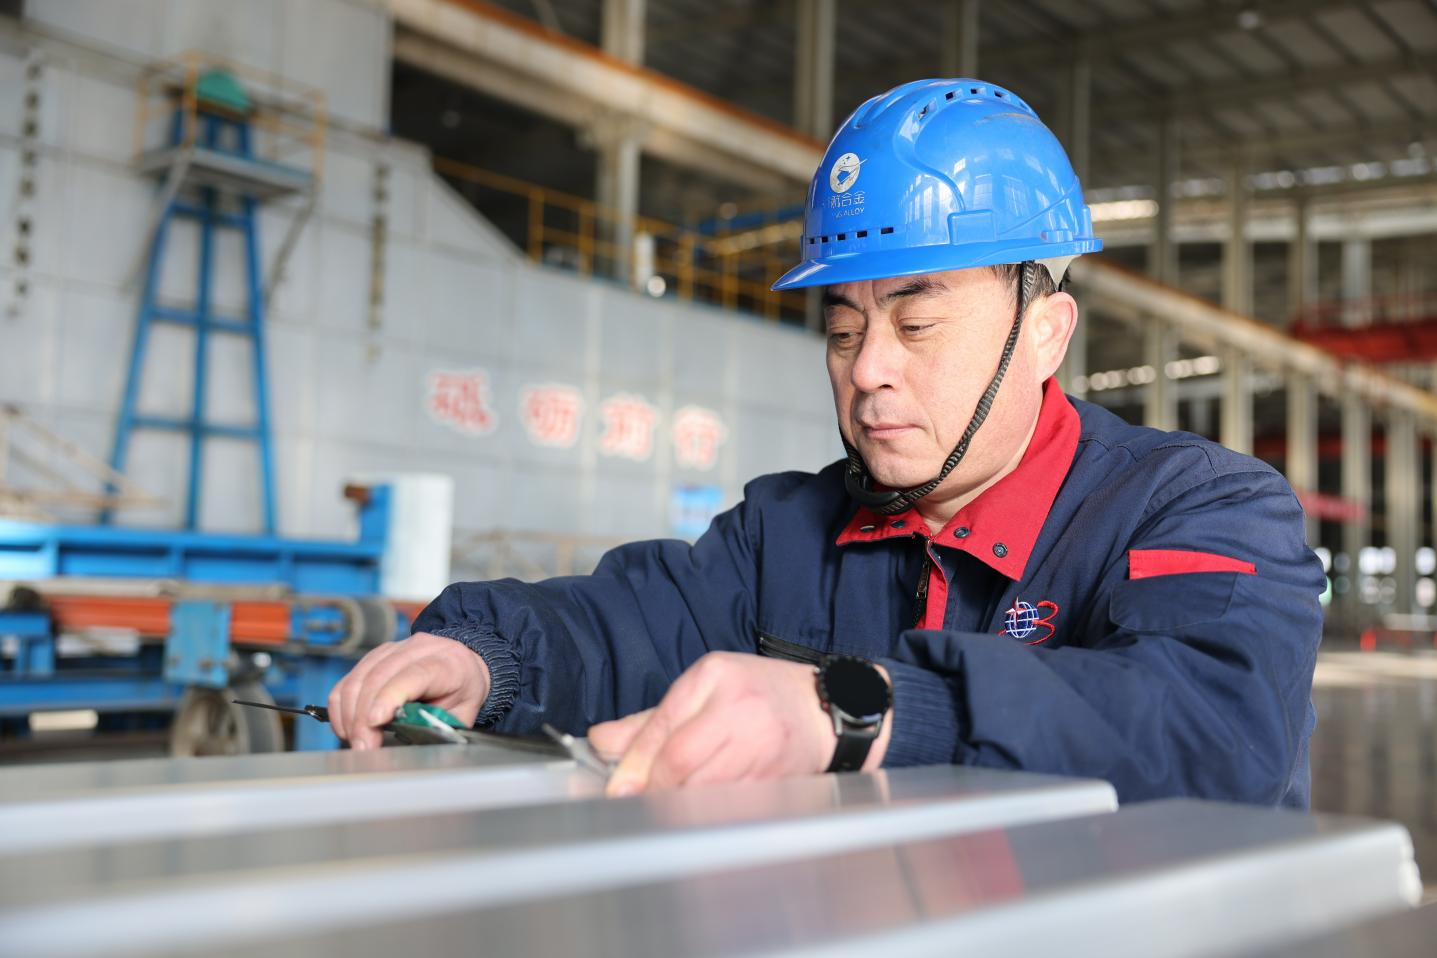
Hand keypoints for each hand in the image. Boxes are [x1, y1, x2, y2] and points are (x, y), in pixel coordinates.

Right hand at [327, 632, 489, 749]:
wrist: (461, 664)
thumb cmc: (462, 691)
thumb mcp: (463, 713)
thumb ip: (439, 726)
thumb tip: (413, 741)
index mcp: (446, 662)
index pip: (413, 674)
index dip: (390, 696)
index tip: (375, 721)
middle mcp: (417, 649)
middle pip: (379, 677)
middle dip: (364, 717)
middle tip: (363, 747)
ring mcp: (392, 649)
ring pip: (358, 678)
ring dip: (350, 715)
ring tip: (357, 741)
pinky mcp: (373, 657)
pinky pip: (347, 681)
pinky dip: (342, 708)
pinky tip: (349, 728)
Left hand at [587, 652, 890, 796]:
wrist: (825, 709)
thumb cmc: (759, 694)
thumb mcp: (704, 689)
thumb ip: (651, 720)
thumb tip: (601, 743)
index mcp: (714, 677)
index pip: (664, 728)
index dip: (635, 765)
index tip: (617, 789)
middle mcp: (738, 708)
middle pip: (681, 762)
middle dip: (654, 788)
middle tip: (639, 801)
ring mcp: (761, 745)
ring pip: (703, 789)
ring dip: (678, 803)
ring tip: (668, 806)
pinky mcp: (776, 778)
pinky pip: (731, 805)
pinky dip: (709, 813)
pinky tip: (701, 813)